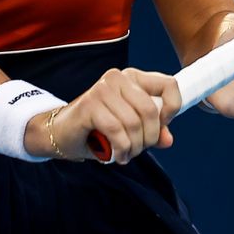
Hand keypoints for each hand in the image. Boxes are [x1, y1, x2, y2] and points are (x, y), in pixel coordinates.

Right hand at [24, 67, 181, 163]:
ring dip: (134, 147)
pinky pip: (117, 131)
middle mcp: (118, 77)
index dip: (172, 110)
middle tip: (139, 150)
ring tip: (126, 154)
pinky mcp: (89, 104)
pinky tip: (117, 156)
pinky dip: (121, 149)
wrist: (60, 133)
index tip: (161, 127)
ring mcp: (102, 89)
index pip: (169, 85)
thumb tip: (168, 140)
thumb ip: (152, 131)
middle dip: (149, 138)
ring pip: (134, 123)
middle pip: (151, 110)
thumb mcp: (131, 130)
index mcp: (133, 77)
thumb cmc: (98, 129)